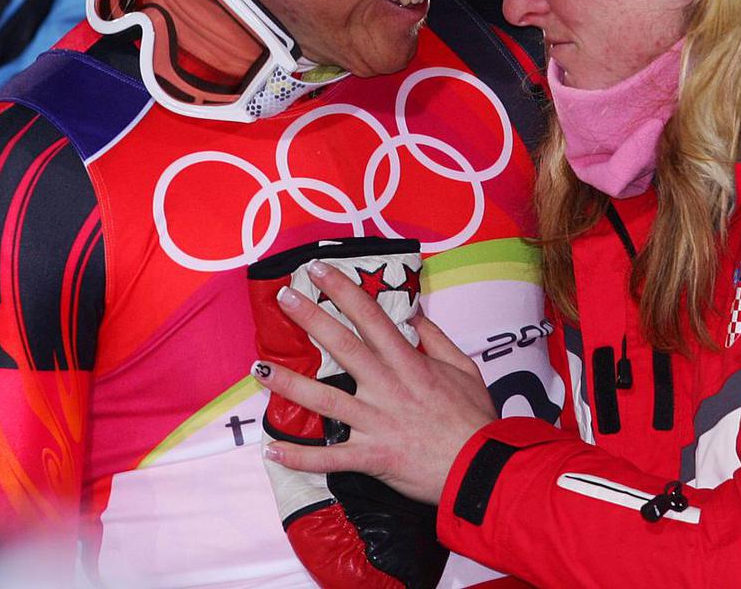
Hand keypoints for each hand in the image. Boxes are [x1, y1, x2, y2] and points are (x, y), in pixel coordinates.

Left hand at [254, 259, 496, 505]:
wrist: (480, 469)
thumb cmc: (475, 418)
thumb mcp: (464, 368)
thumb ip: (436, 339)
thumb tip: (413, 314)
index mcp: (409, 364)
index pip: (371, 317)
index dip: (343, 290)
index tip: (319, 270)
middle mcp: (387, 387)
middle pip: (343, 346)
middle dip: (311, 319)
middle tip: (284, 297)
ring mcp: (375, 422)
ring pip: (324, 400)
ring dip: (290, 384)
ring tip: (260, 369)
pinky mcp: (370, 456)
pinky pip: (329, 458)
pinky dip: (299, 456)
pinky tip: (272, 448)